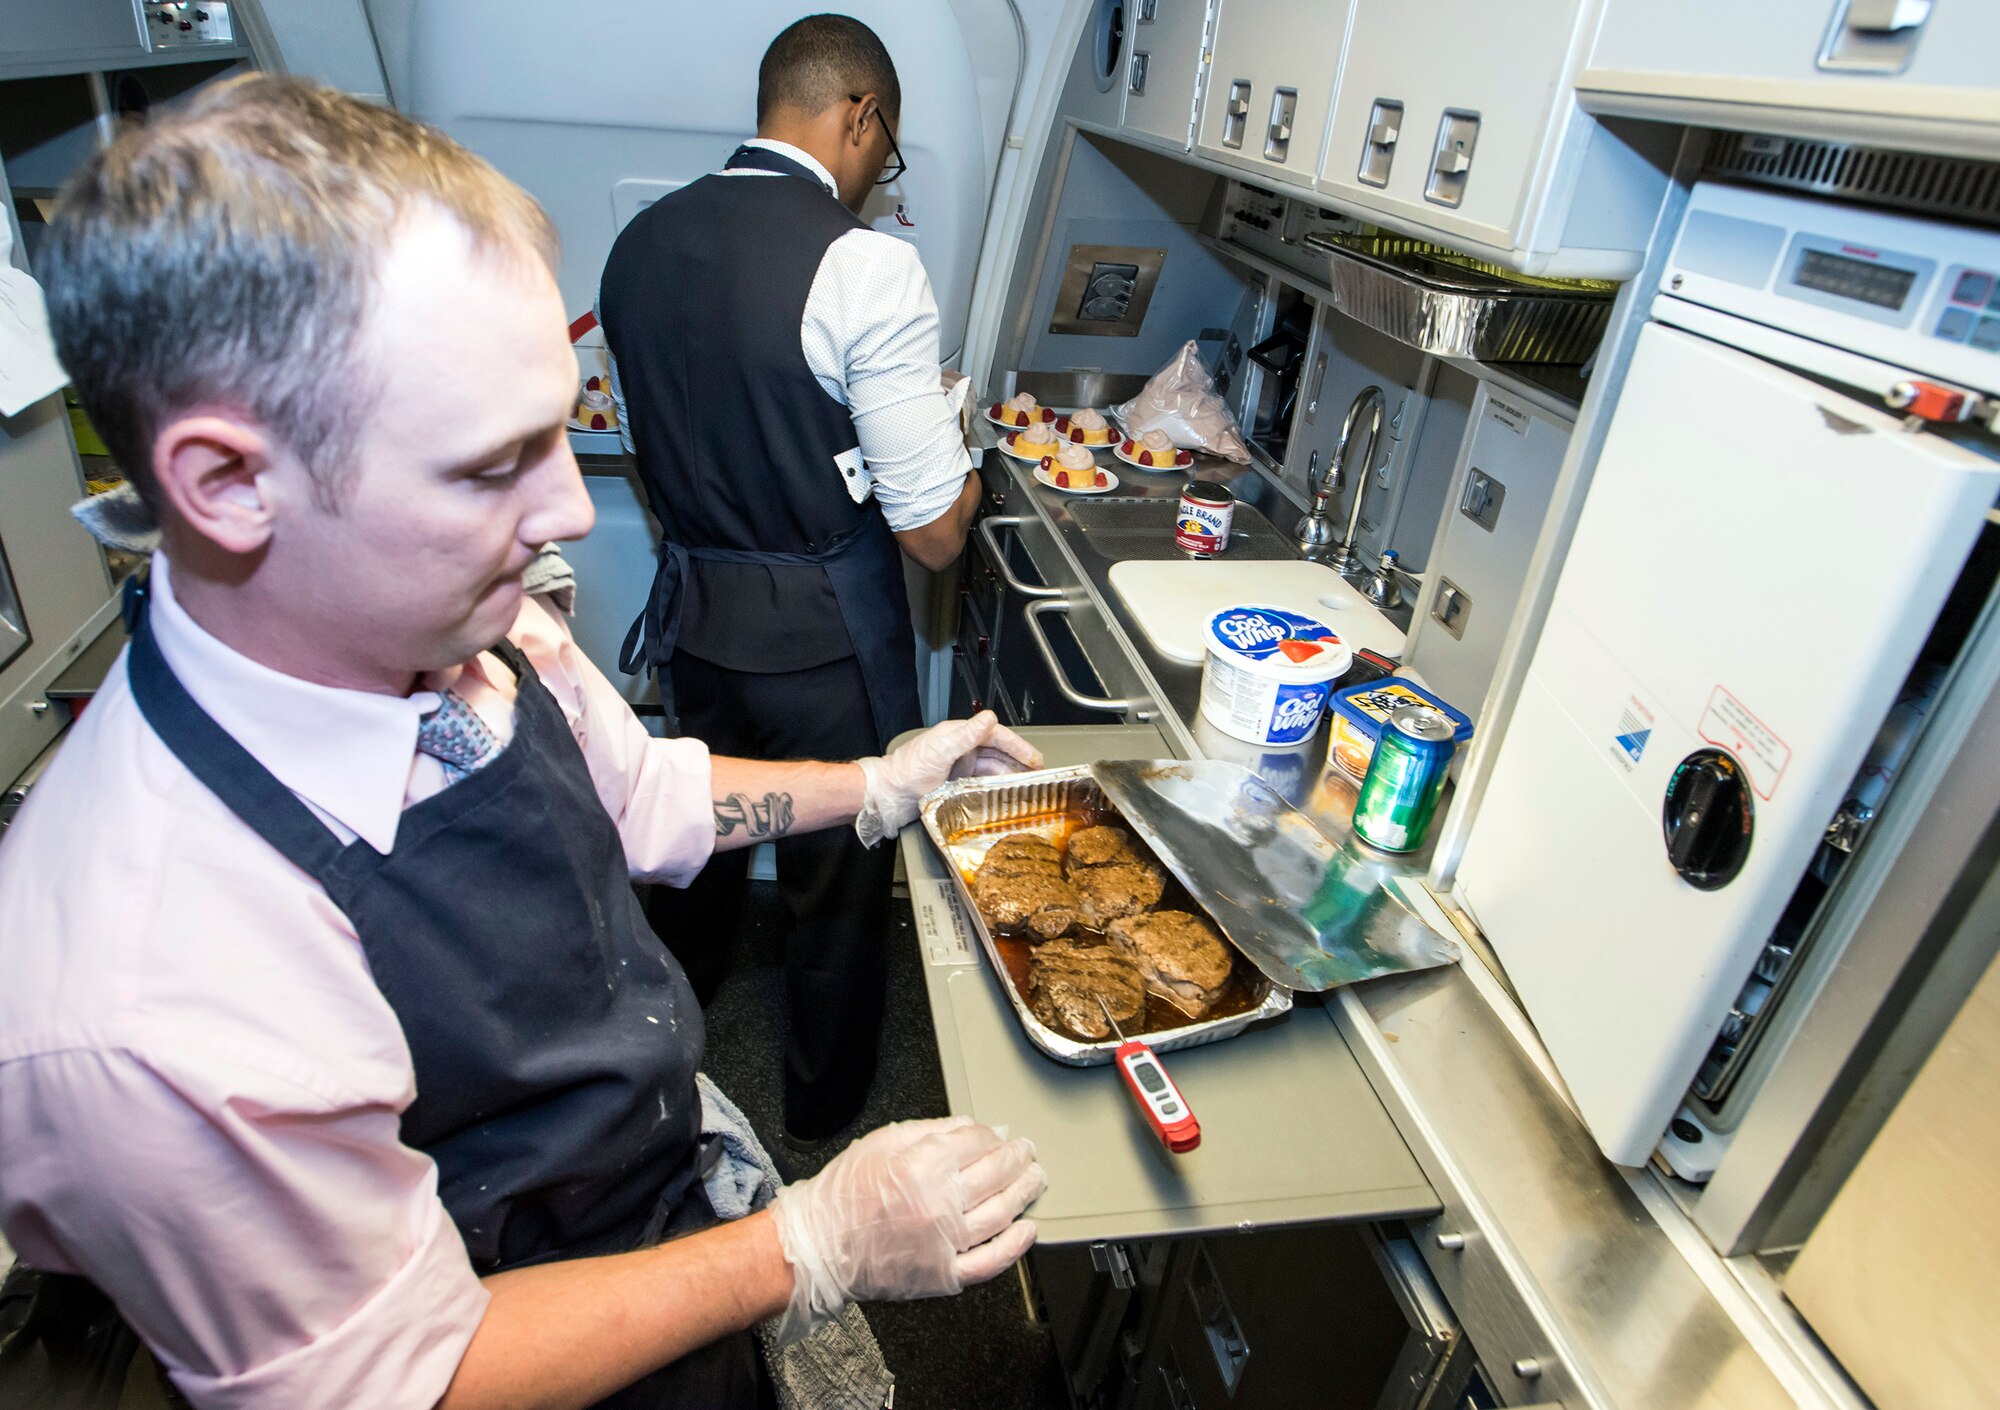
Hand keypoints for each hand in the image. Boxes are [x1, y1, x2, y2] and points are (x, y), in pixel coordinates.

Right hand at [769, 1117, 1044, 1344]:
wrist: (818, 1248)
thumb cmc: (843, 1196)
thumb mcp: (881, 1143)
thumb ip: (932, 1132)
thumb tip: (973, 1127)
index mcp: (920, 1166)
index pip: (976, 1142)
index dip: (992, 1135)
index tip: (996, 1134)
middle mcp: (937, 1204)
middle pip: (996, 1174)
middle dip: (1017, 1158)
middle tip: (1026, 1152)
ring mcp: (943, 1242)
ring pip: (1001, 1213)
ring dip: (1025, 1192)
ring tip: (1034, 1179)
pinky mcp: (943, 1274)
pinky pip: (990, 1262)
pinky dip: (1015, 1246)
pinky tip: (1028, 1230)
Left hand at [854, 711, 1041, 845]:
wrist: (887, 795)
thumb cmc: (907, 772)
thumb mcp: (939, 752)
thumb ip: (966, 736)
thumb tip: (989, 718)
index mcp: (957, 735)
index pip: (996, 735)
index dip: (1018, 746)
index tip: (1035, 759)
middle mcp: (961, 748)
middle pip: (998, 752)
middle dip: (1019, 762)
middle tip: (1039, 775)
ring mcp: (959, 766)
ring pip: (992, 768)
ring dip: (1009, 776)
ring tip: (1026, 788)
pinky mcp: (955, 783)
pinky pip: (982, 782)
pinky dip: (996, 787)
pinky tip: (1005, 795)